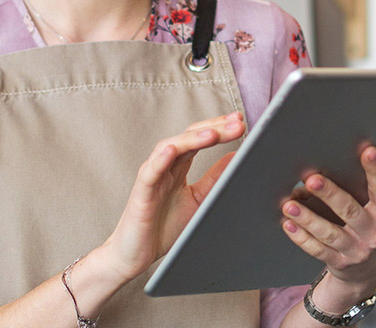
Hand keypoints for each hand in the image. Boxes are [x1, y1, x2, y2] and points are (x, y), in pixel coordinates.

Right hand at [99, 111, 245, 281]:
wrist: (135, 255)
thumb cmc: (163, 227)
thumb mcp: (198, 200)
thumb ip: (214, 178)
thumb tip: (236, 156)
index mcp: (178, 167)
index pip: (199, 139)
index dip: (219, 128)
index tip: (240, 121)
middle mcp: (164, 166)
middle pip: (188, 137)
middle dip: (213, 128)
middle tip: (237, 122)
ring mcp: (151, 177)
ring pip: (169, 148)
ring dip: (192, 139)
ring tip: (213, 133)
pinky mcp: (140, 193)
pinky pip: (149, 173)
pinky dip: (159, 160)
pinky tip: (171, 150)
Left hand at [280, 145, 375, 293]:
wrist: (370, 271)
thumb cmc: (370, 228)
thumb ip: (363, 192)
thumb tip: (325, 171)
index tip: (367, 151)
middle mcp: (375, 233)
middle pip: (350, 210)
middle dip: (329, 193)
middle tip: (311, 179)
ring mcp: (358, 251)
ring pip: (329, 232)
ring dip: (307, 218)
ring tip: (290, 204)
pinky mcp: (340, 263)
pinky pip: (317, 249)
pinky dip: (301, 237)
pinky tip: (288, 224)